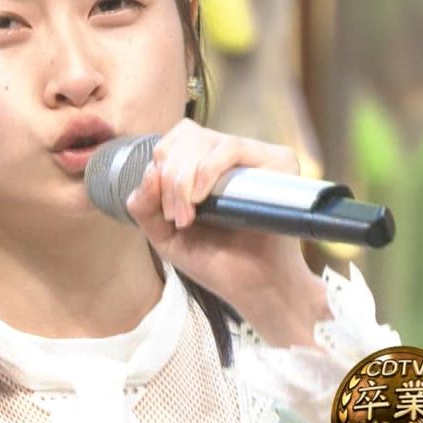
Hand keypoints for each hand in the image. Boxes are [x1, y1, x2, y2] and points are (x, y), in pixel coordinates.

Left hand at [124, 119, 329, 346]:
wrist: (253, 287)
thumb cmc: (215, 261)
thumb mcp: (165, 236)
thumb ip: (144, 206)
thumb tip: (149, 171)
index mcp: (205, 165)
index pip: (175, 139)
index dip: (160, 168)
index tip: (164, 211)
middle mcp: (230, 156)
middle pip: (185, 136)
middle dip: (170, 177)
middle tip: (177, 217)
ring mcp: (254, 157)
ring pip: (204, 140)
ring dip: (183, 178)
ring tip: (188, 216)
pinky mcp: (277, 162)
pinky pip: (232, 147)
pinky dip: (207, 170)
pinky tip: (202, 199)